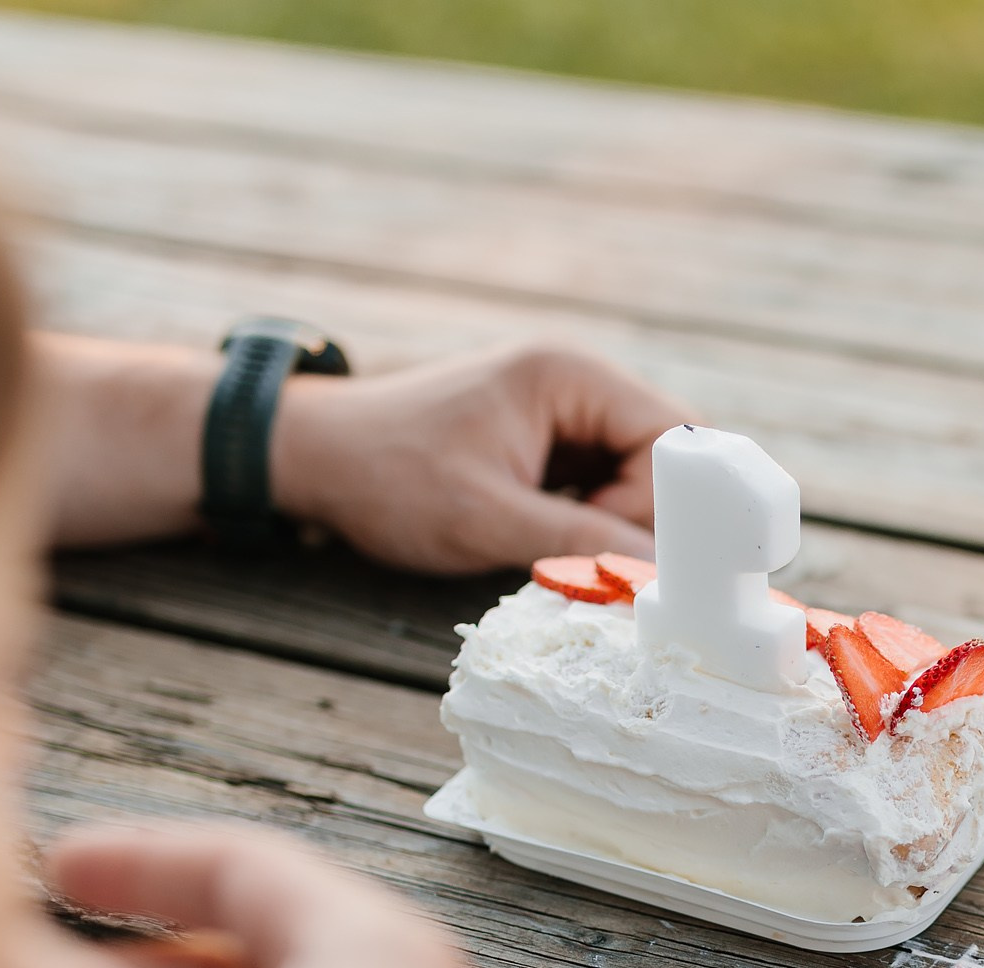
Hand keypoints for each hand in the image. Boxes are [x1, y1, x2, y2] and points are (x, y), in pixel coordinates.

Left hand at [272, 341, 687, 572]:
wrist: (311, 457)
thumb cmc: (388, 477)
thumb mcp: (485, 518)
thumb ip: (578, 541)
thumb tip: (657, 576)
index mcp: (569, 376)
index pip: (672, 437)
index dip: (669, 503)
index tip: (638, 559)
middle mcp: (576, 382)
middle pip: (664, 454)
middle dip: (650, 517)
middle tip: (611, 565)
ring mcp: (562, 412)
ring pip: (636, 475)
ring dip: (619, 524)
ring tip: (574, 556)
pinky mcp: (545, 444)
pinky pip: (601, 484)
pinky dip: (594, 521)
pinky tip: (560, 546)